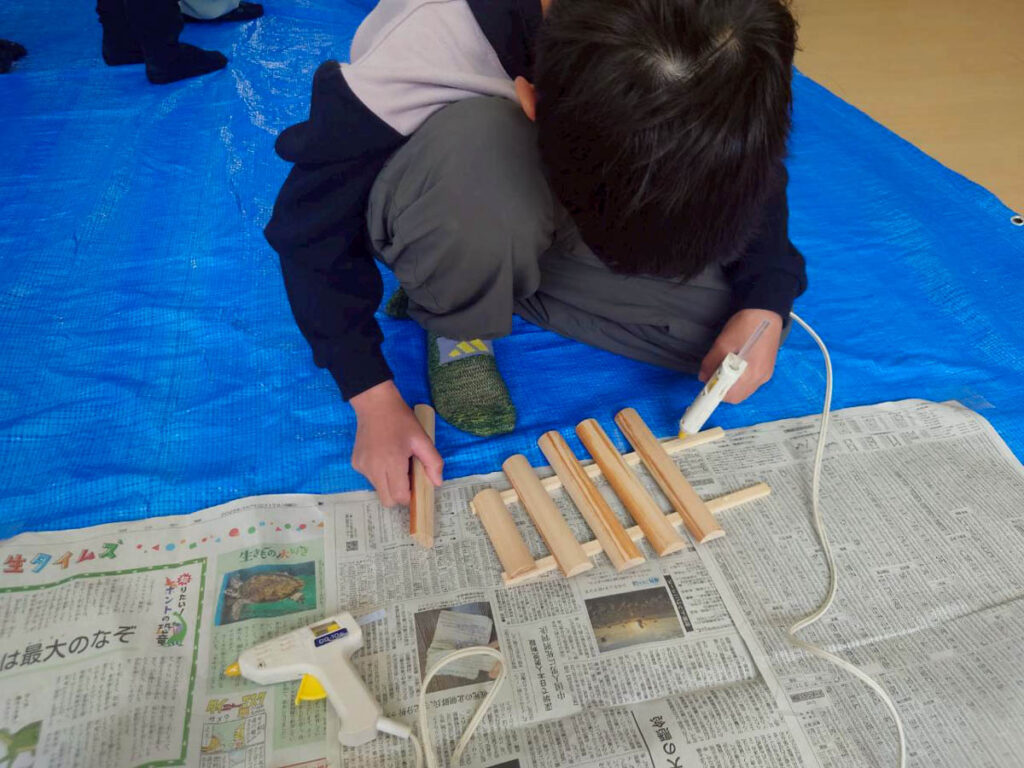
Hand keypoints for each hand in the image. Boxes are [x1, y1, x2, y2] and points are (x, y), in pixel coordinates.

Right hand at [350, 381, 442, 506]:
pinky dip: (379, 474)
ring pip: (379, 489)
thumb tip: (437, 483)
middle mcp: (374, 469)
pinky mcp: (356, 463)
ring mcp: (363, 467)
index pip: (400, 497)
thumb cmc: (401, 420)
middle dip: (399, 494)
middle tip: (407, 475)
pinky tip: (383, 456)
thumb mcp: (422, 439)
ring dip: (389, 483)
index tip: (416, 483)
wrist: (375, 403)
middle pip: (387, 500)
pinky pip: (370, 478)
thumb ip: (433, 462)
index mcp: (392, 463)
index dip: (411, 495)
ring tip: (395, 461)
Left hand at [699, 309, 782, 403]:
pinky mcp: (767, 371)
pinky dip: (740, 382)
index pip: (730, 396)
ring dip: (731, 387)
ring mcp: (765, 376)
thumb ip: (711, 362)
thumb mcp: (722, 342)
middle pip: (737, 397)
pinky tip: (735, 369)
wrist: (766, 312)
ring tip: (724, 371)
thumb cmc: (744, 326)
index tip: (707, 386)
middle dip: (723, 391)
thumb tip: (703, 378)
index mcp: (749, 373)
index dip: (716, 393)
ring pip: (744, 392)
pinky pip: (751, 384)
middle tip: (714, 376)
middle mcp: (760, 379)